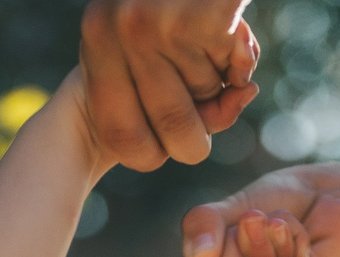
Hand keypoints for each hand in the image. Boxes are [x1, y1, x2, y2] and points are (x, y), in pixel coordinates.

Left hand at [80, 0, 261, 171]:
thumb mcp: (140, 29)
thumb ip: (154, 86)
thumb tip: (192, 141)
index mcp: (95, 36)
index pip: (116, 134)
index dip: (147, 154)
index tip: (165, 145)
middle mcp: (119, 31)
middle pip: (169, 134)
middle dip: (197, 140)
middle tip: (209, 110)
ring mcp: (159, 24)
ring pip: (204, 100)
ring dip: (222, 84)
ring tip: (219, 43)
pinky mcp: (199, 18)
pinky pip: (233, 75)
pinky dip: (244, 62)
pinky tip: (237, 31)